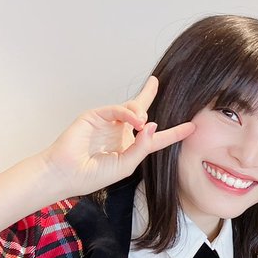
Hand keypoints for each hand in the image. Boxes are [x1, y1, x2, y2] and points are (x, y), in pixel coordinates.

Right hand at [40, 76, 193, 196]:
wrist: (66, 173)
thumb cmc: (92, 175)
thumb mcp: (126, 165)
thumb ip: (142, 147)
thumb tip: (154, 125)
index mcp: (130, 148)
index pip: (156, 138)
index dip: (174, 132)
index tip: (192, 127)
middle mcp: (121, 133)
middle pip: (140, 111)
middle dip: (148, 95)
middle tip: (156, 82)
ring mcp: (108, 123)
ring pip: (131, 108)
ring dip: (141, 112)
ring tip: (142, 123)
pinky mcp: (96, 116)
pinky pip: (117, 109)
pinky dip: (128, 113)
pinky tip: (137, 121)